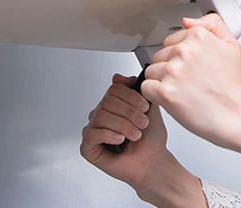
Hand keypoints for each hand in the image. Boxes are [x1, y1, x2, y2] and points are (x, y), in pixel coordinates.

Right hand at [80, 73, 169, 189]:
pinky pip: (92, 133)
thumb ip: (138, 90)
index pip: (114, 89)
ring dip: (123, 125)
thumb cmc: (151, 140)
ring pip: (101, 116)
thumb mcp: (149, 109)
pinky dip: (109, 135)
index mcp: (115, 105)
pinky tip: (120, 140)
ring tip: (135, 135)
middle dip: (129, 112)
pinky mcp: (88, 147)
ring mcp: (93, 130)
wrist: (153, 162)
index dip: (131, 96)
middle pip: (107, 101)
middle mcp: (102, 115)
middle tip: (142, 124)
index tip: (144, 107)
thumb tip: (118, 77)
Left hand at [140, 13, 240, 148]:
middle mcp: (184, 51)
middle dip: (170, 68)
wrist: (233, 115)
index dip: (179, 56)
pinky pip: (146, 87)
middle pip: (160, 55)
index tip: (191, 67)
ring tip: (182, 90)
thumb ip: (213, 25)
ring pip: (152, 70)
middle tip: (189, 81)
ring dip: (162, 81)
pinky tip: (172, 98)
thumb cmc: (231, 87)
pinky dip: (155, 95)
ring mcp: (173, 71)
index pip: (171, 40)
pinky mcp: (165, 91)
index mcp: (198, 36)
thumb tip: (187, 21)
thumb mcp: (232, 46)